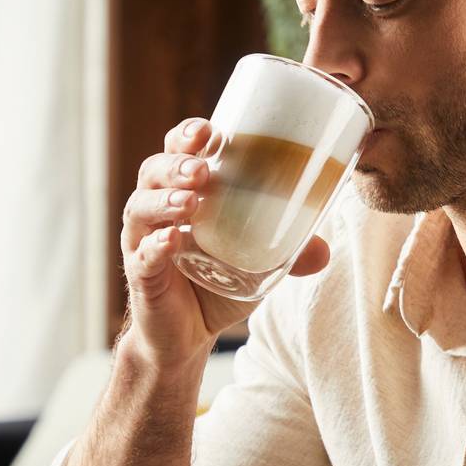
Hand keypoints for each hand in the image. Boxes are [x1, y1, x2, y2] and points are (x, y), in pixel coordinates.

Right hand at [121, 117, 330, 360]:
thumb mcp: (258, 264)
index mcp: (184, 193)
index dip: (188, 135)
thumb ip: (289, 254)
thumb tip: (324, 251)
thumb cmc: (218, 283)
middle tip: (202, 170)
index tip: (209, 130)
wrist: (188, 335)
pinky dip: (155, 246)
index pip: (178, 152)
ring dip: (164, 200)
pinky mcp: (142, 277)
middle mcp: (158, 211)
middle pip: (154, 172)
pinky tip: (172, 240)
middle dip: (176, 164)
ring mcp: (143, 242)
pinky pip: (142, 257)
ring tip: (190, 201)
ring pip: (141, 208)